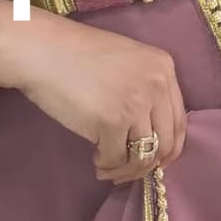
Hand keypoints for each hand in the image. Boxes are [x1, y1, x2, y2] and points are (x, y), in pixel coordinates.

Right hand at [0, 1, 187, 184]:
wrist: (40, 50)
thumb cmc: (74, 54)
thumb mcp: (125, 61)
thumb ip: (144, 89)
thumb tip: (150, 134)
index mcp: (163, 67)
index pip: (179, 121)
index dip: (168, 148)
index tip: (154, 160)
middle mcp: (156, 85)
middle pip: (165, 143)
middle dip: (147, 165)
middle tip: (128, 170)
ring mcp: (135, 104)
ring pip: (143, 156)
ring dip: (125, 170)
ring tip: (108, 169)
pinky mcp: (111, 122)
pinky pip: (116, 159)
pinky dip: (107, 166)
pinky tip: (96, 161)